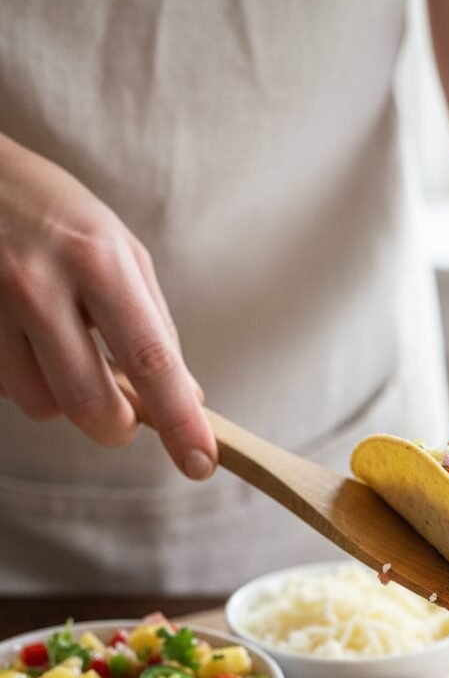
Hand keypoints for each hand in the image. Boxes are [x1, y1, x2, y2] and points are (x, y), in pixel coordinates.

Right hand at [0, 135, 215, 477]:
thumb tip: (188, 397)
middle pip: (89, 403)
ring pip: (42, 405)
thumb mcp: (119, 250)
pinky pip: (7, 388)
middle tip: (126, 413)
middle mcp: (38, 284)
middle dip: (117, 425)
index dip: (180, 420)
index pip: (150, 360)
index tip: (200, 463)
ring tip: (63, 348)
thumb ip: (155, 325)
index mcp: (96, 260)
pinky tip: (27, 336)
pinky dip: (29, 379)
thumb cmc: (55, 214)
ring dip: (65, 398)